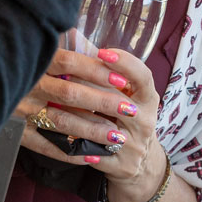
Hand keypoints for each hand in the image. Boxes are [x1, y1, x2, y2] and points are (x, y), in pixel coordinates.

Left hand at [17, 47, 165, 201]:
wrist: (140, 165)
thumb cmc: (126, 118)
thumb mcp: (125, 95)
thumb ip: (105, 70)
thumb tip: (74, 34)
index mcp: (148, 99)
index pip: (143, 76)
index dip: (125, 63)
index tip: (103, 51)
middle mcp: (146, 121)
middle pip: (117, 102)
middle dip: (89, 88)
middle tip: (64, 76)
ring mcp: (134, 146)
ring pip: (101, 129)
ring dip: (74, 116)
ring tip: (52, 103)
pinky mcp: (120, 167)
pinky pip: (93, 154)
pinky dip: (74, 144)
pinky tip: (56, 134)